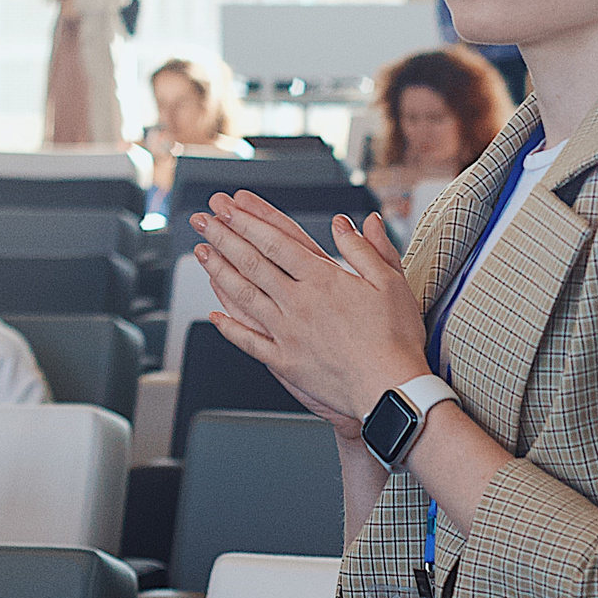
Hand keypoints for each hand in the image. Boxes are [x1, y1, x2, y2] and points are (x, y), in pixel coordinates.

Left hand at [192, 192, 429, 439]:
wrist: (391, 390)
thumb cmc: (396, 339)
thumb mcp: (391, 282)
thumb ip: (365, 249)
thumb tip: (347, 223)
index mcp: (323, 280)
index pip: (276, 242)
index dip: (249, 222)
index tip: (230, 207)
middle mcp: (298, 303)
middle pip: (252, 263)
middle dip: (224, 237)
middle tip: (203, 220)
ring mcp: (287, 333)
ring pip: (244, 296)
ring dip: (218, 272)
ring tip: (201, 254)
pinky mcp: (285, 362)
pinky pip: (249, 342)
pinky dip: (229, 328)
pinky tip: (215, 315)